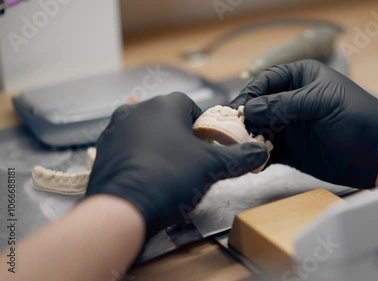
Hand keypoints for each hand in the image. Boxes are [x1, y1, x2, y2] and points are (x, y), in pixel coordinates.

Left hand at [85, 93, 267, 238]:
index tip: (206, 147)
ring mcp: (116, 127)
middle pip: (166, 117)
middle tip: (189, 161)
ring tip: (167, 171)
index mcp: (166, 105)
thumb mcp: (213, 167)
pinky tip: (145, 175)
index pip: (190, 106)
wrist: (124, 207)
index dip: (201, 127)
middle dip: (179, 135)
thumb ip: (239, 157)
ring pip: (145, 131)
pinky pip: (127, 145)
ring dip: (157, 144)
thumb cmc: (171, 178)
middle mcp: (138, 109)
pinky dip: (137, 155)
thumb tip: (260, 151)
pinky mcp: (101, 147)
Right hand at [229, 60, 377, 187]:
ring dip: (249, 138)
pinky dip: (259, 156)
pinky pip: (267, 151)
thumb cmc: (356, 116)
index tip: (239, 108)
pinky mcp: (291, 151)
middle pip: (258, 106)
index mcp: (299, 79)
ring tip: (242, 147)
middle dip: (246, 118)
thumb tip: (251, 110)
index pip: (265, 81)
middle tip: (235, 130)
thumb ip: (284, 104)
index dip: (250, 93)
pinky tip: (254, 160)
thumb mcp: (320, 102)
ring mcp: (290, 127)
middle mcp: (290, 102)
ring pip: (259, 130)